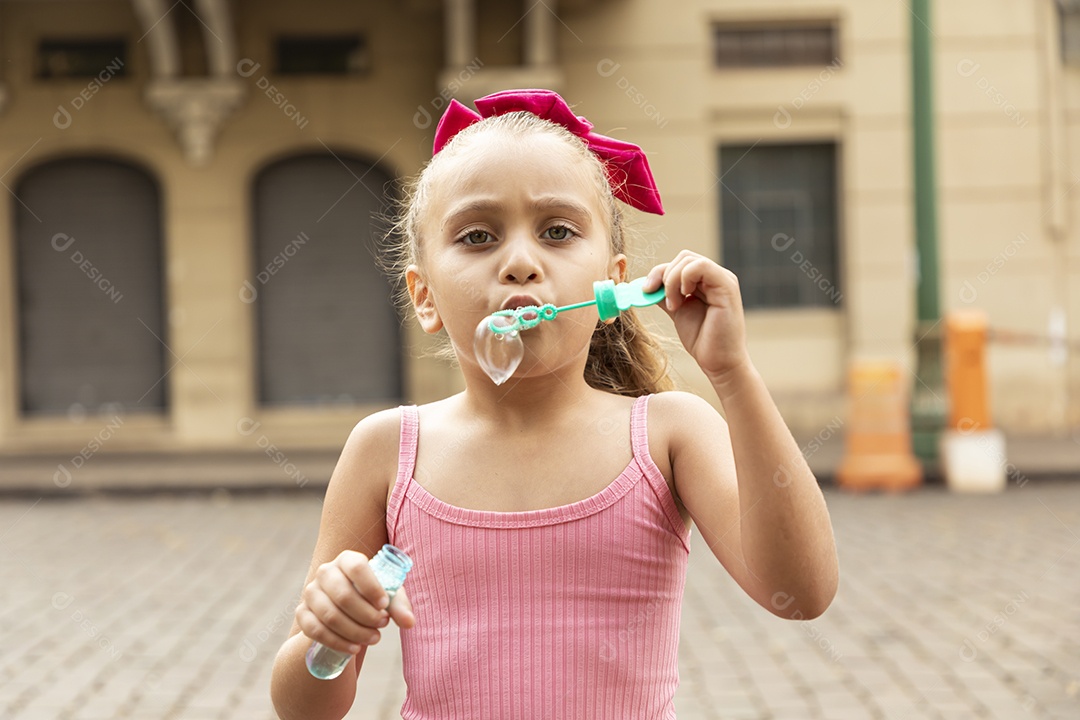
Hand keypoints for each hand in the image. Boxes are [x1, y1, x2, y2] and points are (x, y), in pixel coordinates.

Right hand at [296, 550, 415, 654]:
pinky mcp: (302, 613)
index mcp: (347, 559)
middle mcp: (325, 572)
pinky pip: (316, 631)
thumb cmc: (370, 597)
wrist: (343, 610)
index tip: (384, 605)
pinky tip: (354, 648)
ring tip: (374, 638)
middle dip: (366, 615)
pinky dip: (337, 642)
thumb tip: (410, 622)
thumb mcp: (387, 597)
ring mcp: (310, 592)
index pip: (356, 567)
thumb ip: (399, 607)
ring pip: (330, 616)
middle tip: (382, 625)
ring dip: (355, 631)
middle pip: (343, 596)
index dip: (371, 587)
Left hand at [644, 250, 750, 383]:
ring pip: (688, 260)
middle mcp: (715, 276)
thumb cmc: (701, 339)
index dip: (658, 273)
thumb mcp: (677, 311)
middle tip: (663, 301)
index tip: (646, 290)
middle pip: (683, 257)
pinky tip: (684, 298)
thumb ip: (665, 295)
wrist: (718, 361)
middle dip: (664, 276)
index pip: (678, 263)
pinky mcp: (727, 286)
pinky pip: (701, 267)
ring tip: (674, 305)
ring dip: (672, 280)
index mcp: (705, 281)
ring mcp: (722, 279)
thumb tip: (645, 284)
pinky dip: (684, 278)